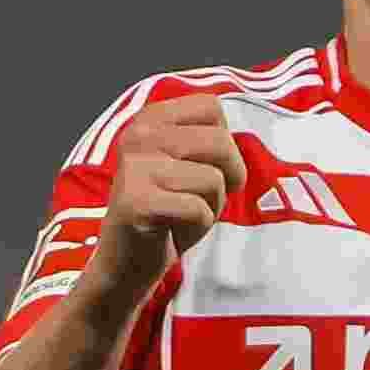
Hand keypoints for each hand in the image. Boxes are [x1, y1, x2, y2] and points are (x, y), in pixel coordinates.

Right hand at [86, 95, 245, 296]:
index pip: (211, 108)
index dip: (225, 143)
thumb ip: (208, 141)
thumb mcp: (187, 165)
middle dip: (227, 178)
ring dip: (210, 207)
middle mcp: (139, 135)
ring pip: (213, 179)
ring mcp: (135, 168)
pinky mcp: (137, 203)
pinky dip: (197, 228)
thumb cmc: (167, 212)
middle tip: (200, 200)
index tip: (209, 169)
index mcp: (150, 119)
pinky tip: (172, 231)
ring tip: (182, 216)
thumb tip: (244, 135)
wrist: (126, 262)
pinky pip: (199, 210)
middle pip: (220, 142)